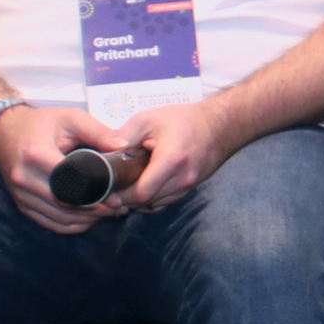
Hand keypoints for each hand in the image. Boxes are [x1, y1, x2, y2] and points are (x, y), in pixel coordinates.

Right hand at [0, 105, 128, 234]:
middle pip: (65, 205)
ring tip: (108, 214)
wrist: (3, 131)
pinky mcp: (21, 204)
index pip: (69, 182)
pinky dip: (69, 225)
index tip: (115, 197)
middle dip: (94, 210)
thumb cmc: (40, 123)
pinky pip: (47, 223)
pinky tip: (88, 220)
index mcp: (38, 155)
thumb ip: (98, 132)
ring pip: (57, 218)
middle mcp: (25, 179)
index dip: (95, 193)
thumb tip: (124, 147)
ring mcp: (21, 194)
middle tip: (117, 208)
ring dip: (85, 220)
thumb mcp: (70, 117)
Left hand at [111, 99, 248, 211]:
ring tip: (126, 185)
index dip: (121, 195)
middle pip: (146, 202)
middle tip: (110, 187)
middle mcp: (182, 179)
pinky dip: (151, 198)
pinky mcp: (189, 188)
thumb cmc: (182, 119)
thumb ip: (122, 136)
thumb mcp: (147, 119)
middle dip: (126, 198)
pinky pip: (165, 201)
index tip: (107, 189)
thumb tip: (102, 155)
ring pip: (155, 205)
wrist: (220, 124)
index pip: (141, 193)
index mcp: (171, 160)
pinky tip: (143, 185)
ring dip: (138, 200)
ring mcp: (188, 186)